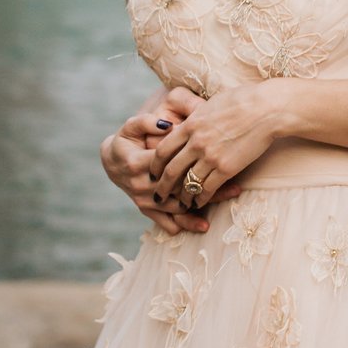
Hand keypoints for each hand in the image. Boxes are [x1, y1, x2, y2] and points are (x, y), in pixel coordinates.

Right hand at [101, 88, 237, 235]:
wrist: (113, 161)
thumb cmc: (128, 139)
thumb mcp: (133, 125)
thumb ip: (148, 122)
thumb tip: (167, 124)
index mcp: (138, 163)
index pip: (170, 165)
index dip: (194, 163)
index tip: (219, 160)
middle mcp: (141, 185)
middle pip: (179, 189)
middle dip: (207, 188)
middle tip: (235, 187)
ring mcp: (144, 200)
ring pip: (176, 207)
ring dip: (202, 207)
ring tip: (226, 204)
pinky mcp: (146, 208)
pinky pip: (165, 220)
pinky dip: (183, 224)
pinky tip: (203, 226)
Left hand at [150, 80, 287, 207]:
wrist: (266, 109)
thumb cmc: (243, 100)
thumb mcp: (212, 104)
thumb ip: (198, 116)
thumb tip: (192, 119)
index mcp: (190, 125)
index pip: (163, 150)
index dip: (155, 165)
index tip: (154, 173)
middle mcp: (196, 143)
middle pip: (170, 170)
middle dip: (162, 186)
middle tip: (159, 195)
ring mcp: (210, 157)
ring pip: (187, 183)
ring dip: (181, 197)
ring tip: (180, 204)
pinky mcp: (226, 168)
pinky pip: (207, 189)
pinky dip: (200, 199)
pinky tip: (199, 203)